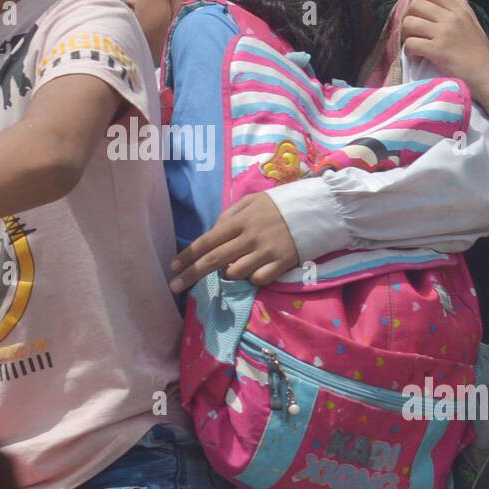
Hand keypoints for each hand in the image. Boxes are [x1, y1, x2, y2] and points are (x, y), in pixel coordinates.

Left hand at [169, 193, 299, 292]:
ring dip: (230, 272)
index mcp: (239, 221)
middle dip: (191, 274)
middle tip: (174, 286)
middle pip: (214, 260)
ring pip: (235, 273)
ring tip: (241, 262)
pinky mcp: (281, 264)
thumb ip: (229, 216)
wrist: (316, 209)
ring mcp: (265, 252)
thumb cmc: (279, 205)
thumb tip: (212, 233)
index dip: (188, 255)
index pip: (206, 240)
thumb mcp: (251, 201)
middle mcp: (249, 238)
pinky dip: (253, 277)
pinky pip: (258, 279)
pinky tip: (259, 267)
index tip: (172, 267)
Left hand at [400, 0, 488, 128]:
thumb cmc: (480, 52)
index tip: (416, 11)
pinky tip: (417, 56)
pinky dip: (409, 50)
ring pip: (409, 22)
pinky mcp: (436, 50)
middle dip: (408, 16)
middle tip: (412, 30)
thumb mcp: (475, 24)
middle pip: (416, 4)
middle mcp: (450, 18)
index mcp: (458, 11)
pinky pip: (411, 43)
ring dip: (407, 34)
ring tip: (414, 43)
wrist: (486, 74)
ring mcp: (443, 34)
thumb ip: (464, 7)